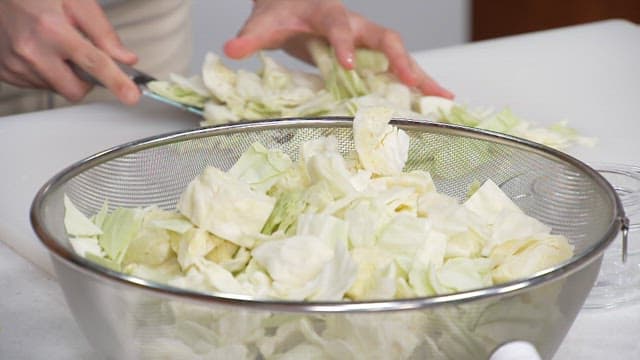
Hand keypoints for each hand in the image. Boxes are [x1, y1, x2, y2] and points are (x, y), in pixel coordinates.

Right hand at [0, 0, 139, 103]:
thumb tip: (125, 58)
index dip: (117, 82)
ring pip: (56, 89)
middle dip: (86, 80)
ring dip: (62, 74)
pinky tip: (39, 51)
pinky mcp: (5, 72)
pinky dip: (45, 73)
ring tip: (52, 45)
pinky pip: (37, 85)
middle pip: (75, 90)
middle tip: (81, 57)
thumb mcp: (76, 1)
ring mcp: (15, 64)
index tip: (130, 96)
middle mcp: (31, 50)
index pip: (94, 64)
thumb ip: (103, 32)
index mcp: (52, 29)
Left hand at [224, 0, 453, 97]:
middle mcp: (356, 25)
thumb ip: (250, 36)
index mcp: (329, 14)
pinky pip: (397, 67)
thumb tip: (230, 49)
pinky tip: (435, 100)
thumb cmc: (282, 14)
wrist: (294, 5)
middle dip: (401, 60)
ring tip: (444, 98)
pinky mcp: (371, 55)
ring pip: (400, 54)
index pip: (340, 25)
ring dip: (421, 75)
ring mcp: (367, 40)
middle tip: (414, 83)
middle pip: (386, 38)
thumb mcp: (264, 24)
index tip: (345, 65)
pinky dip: (417, 83)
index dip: (344, 43)